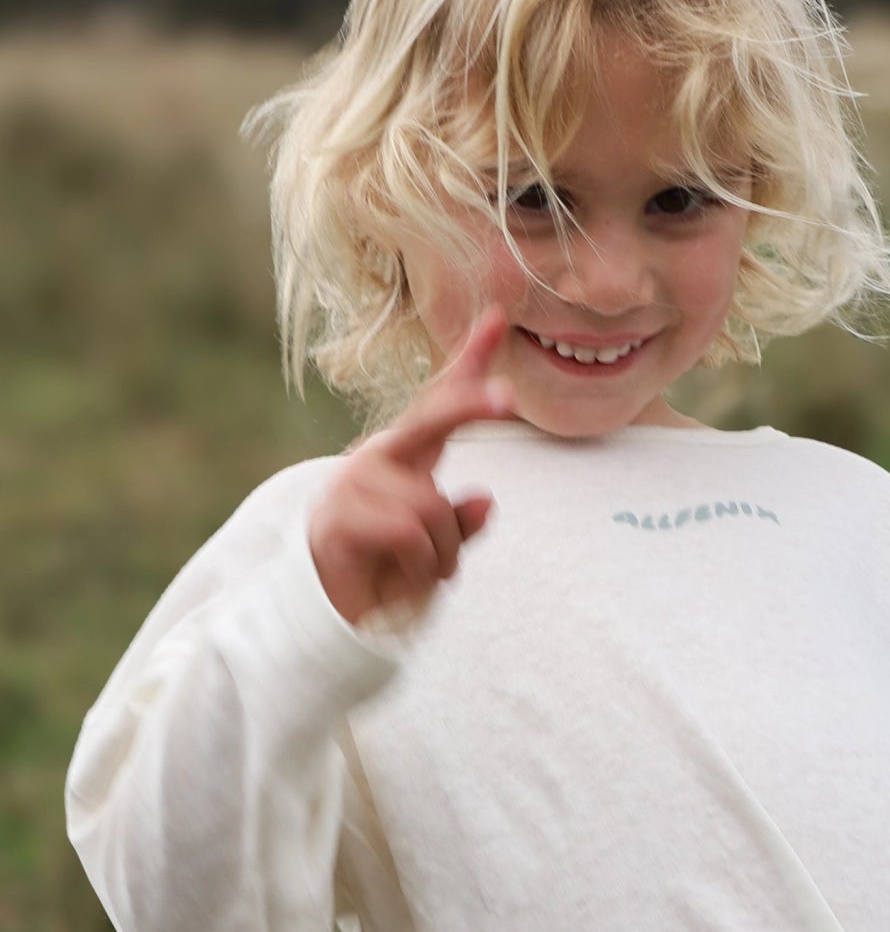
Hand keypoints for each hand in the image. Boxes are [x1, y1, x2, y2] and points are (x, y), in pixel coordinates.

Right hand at [309, 309, 514, 625]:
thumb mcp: (442, 545)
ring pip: (431, 505)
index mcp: (407, 455)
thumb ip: (462, 522)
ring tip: (430, 571)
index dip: (468, 360)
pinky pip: (409, 531)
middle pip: (430, 417)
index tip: (498, 318)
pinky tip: (408, 574)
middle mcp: (379, 458)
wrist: (337, 612)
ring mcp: (354, 483)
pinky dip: (424, 563)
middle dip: (470, 404)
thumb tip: (485, 498)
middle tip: (509, 399)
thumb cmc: (393, 570)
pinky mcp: (338, 516)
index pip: (439, 401)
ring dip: (445, 552)